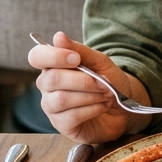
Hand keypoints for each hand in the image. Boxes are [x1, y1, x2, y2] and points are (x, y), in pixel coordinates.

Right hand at [28, 32, 151, 142]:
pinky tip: (102, 106)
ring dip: (90, 95)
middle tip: (103, 82)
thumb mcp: (100, 62)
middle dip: (83, 80)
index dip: (54, 56)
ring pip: (61, 99)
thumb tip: (58, 36)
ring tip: (106, 95)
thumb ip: (80, 50)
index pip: (37, 56)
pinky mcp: (61, 125)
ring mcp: (52, 107)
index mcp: (53, 66)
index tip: (76, 59)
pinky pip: (70, 116)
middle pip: (52, 79)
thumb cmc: (109, 81)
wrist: (124, 106)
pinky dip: (91, 109)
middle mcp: (47, 86)